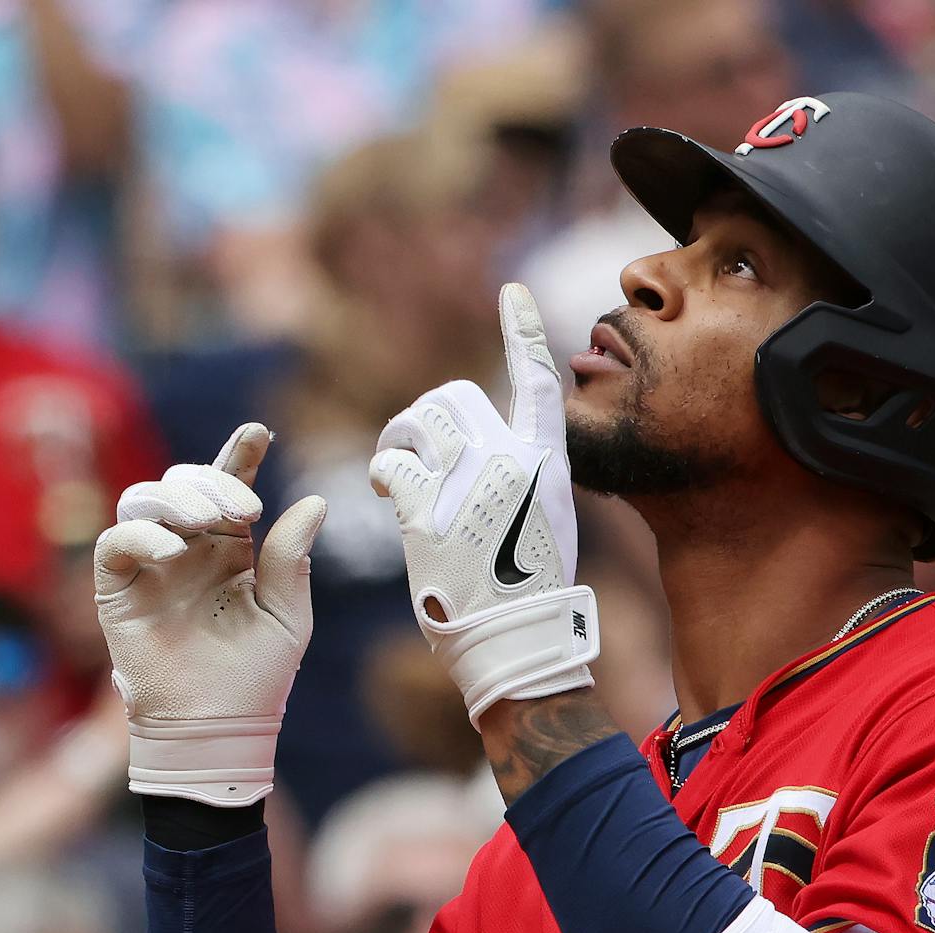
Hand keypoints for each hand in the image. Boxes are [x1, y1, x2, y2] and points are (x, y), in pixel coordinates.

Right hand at [94, 423, 326, 805]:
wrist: (218, 730)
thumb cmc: (256, 680)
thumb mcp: (287, 615)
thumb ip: (292, 559)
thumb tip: (314, 501)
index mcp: (230, 552)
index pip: (230, 489)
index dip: (239, 456)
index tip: (259, 432)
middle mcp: (188, 551)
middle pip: (186, 483)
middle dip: (213, 480)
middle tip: (243, 508)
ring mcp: (151, 567)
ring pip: (145, 500)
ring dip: (177, 498)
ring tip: (210, 521)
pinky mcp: (118, 590)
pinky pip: (116, 541)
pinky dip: (142, 534)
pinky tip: (173, 549)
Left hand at [369, 283, 598, 721]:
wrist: (513, 638)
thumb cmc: (528, 590)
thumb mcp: (547, 520)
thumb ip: (522, 475)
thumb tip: (488, 449)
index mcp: (548, 464)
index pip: (539, 382)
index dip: (523, 332)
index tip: (510, 292)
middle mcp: (511, 463)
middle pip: (455, 395)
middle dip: (426, 415)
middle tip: (411, 448)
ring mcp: (469, 484)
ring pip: (419, 420)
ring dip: (398, 438)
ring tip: (396, 472)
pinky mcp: (429, 510)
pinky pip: (393, 462)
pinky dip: (386, 473)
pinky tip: (389, 496)